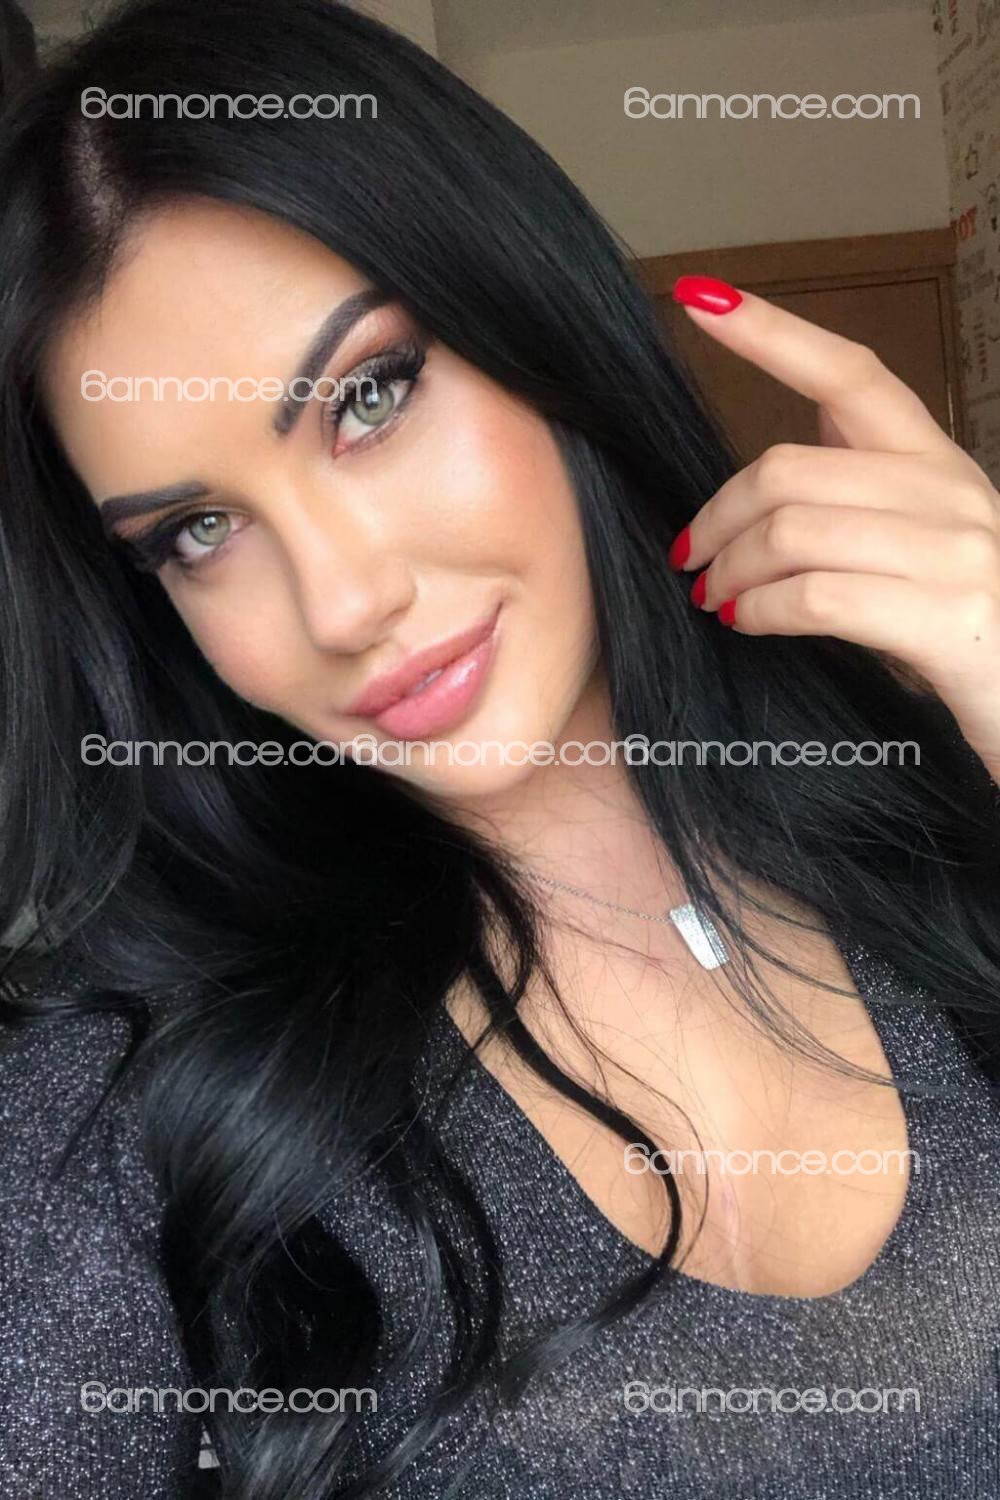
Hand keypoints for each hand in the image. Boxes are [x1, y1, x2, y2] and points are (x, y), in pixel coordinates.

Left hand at [667, 276, 999, 788]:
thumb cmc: (960, 628)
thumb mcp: (916, 544)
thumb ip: (859, 494)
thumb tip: (771, 477)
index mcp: (937, 461)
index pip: (850, 374)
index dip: (772, 334)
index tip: (700, 298)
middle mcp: (951, 492)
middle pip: (789, 468)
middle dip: (718, 514)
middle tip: (690, 557)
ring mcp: (955, 553)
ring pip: (793, 531)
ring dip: (731, 569)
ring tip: (715, 596)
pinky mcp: (947, 619)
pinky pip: (817, 596)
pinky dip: (761, 609)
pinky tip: (746, 621)